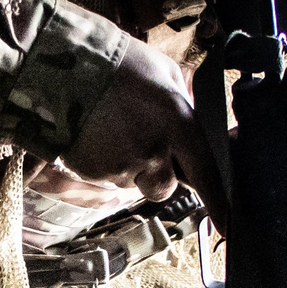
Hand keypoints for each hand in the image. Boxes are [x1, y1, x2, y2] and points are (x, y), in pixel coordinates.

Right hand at [61, 36, 224, 225]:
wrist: (61, 65)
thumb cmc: (115, 62)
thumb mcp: (163, 73)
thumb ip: (183, 103)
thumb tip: (190, 123)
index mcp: (178, 123)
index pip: (205, 175)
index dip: (216, 203)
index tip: (225, 224)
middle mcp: (153, 151)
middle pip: (164, 188)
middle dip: (157, 174)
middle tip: (140, 143)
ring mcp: (121, 165)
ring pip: (133, 184)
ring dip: (129, 168)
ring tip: (113, 133)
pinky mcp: (93, 172)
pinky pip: (106, 178)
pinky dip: (103, 163)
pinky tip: (96, 136)